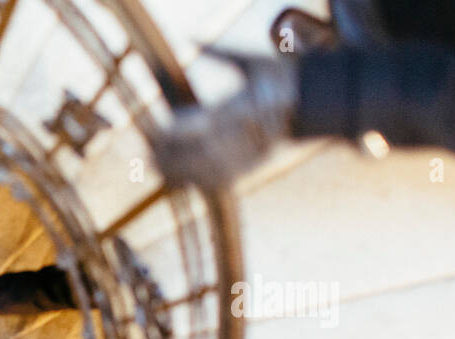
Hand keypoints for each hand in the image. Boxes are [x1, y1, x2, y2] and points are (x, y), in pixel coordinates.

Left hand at [152, 48, 298, 190]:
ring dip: (176, 172)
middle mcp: (239, 136)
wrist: (309, 103)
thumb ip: (219, 52)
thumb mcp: (250, 60)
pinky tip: (176, 180)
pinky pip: (217, 181)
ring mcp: (244, 155)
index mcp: (237, 109)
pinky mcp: (248, 168)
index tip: (154, 132)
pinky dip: (194, 183)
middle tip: (145, 156)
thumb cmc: (276, 77)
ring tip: (153, 169)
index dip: (172, 132)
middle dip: (168, 156)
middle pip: (195, 152)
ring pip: (203, 170)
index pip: (197, 125)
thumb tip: (192, 39)